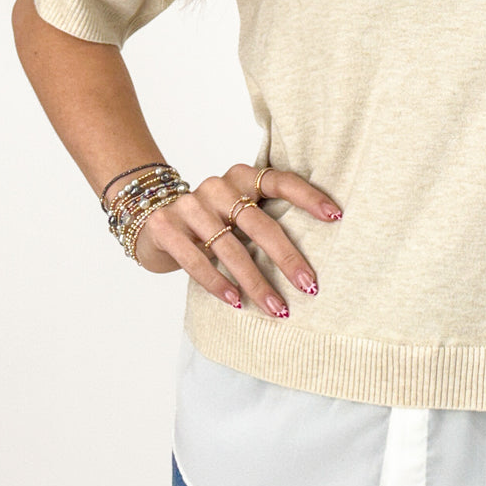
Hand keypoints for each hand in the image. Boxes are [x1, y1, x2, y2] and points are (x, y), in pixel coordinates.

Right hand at [134, 163, 341, 316]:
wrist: (149, 222)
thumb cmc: (210, 224)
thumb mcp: (237, 213)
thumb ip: (265, 219)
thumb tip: (318, 251)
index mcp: (242, 177)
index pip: (280, 181)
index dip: (308, 197)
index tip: (336, 216)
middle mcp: (217, 186)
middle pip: (260, 223)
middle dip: (287, 258)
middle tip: (310, 286)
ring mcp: (189, 205)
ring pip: (230, 248)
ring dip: (256, 282)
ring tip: (277, 308)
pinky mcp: (165, 227)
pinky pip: (196, 259)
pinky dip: (218, 283)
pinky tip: (236, 302)